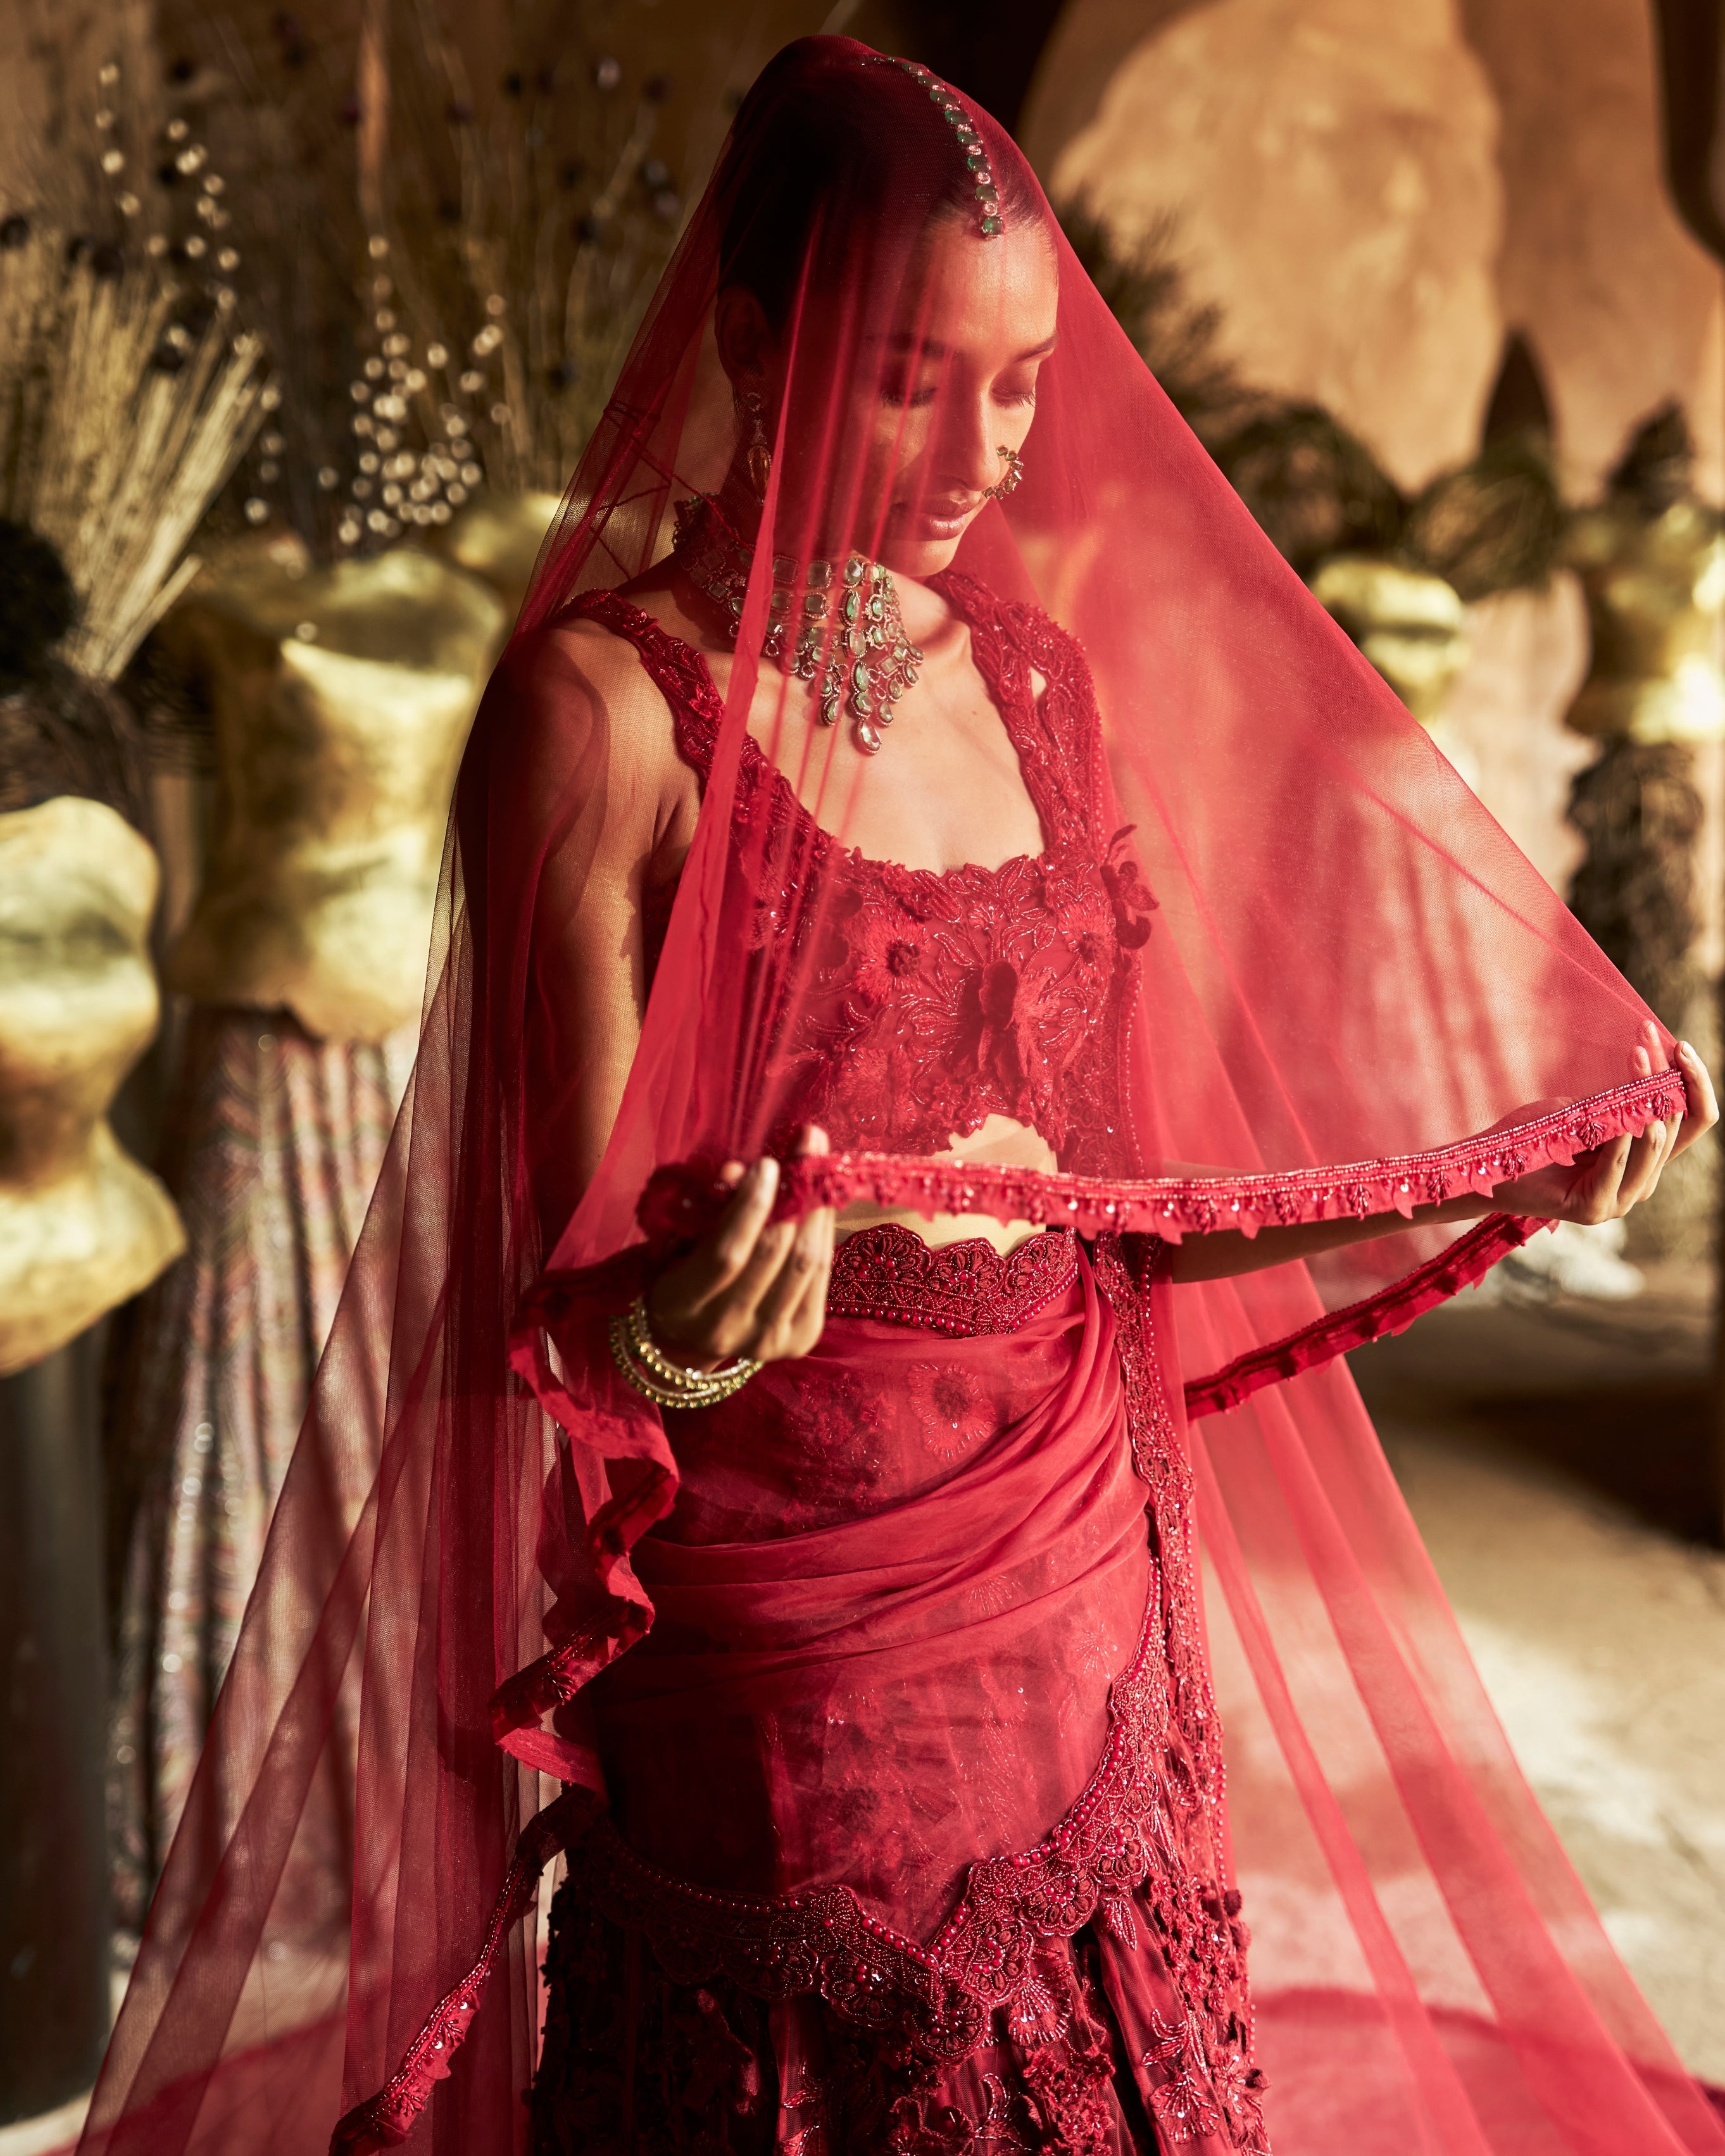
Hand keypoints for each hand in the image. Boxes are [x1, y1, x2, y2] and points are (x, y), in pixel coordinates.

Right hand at [645, 1126, 834, 1368]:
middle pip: (776, 1255)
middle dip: (796, 1193)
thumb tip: (739, 1171)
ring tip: (819, 1166)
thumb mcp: (681, 1241)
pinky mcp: (801, 1339)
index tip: (766, 1164)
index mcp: (684, 1304)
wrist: (695, 1335)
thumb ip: (708, 1209)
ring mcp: (767, 1340)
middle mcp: (727, 1328)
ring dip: (817, 1208)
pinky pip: (821, 1276)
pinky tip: (820, 1205)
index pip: (726, 1254)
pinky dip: (823, 1235)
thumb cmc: (682, 1273)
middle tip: (807, 1146)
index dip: (751, 1207)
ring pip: (806, 1263)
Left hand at [1487, 1026, 1716, 1224]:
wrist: (1485, 1167)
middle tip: (1646, 1037)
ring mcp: (1619, 1200)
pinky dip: (1620, 1138)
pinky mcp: (1593, 1208)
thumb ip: (1618, 1101)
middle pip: (1675, 1125)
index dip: (1694, 1082)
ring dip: (1646, 1096)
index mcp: (1643, 1160)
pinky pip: (1616, 1165)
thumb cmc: (1530, 1136)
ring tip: (1638, 1058)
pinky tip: (1620, 1113)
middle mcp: (1639, 1183)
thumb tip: (1651, 1063)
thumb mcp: (1583, 1109)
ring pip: (1654, 1143)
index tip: (1680, 1043)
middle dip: (1664, 1075)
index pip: (1693, 1119)